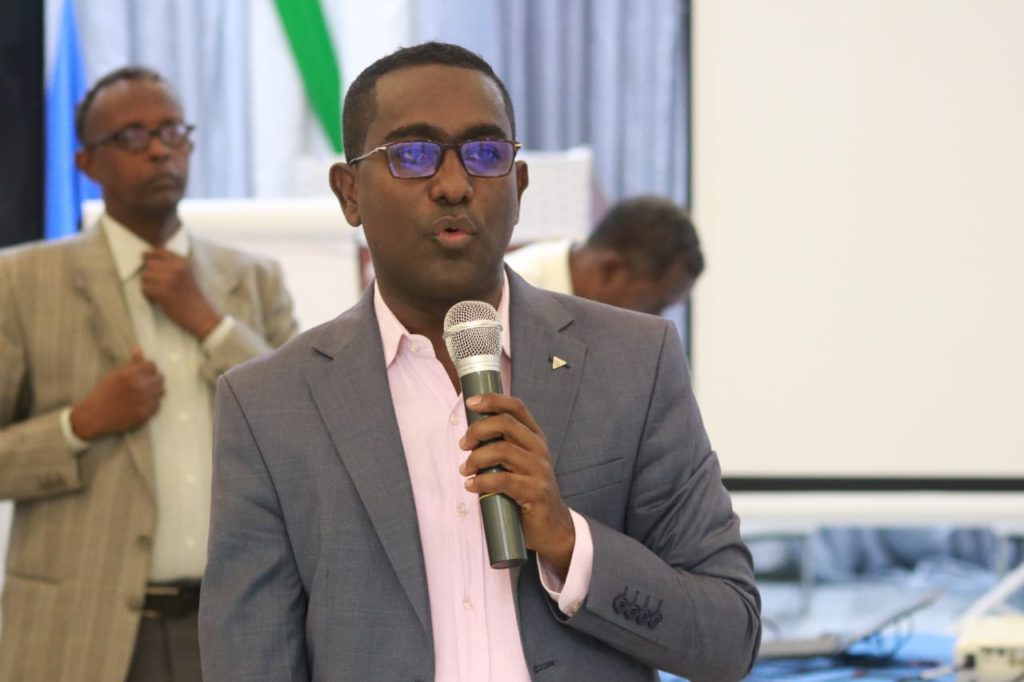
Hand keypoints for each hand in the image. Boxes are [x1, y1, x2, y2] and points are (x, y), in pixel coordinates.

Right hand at [70, 347, 164, 439]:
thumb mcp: (114, 374)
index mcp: (130, 375)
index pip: (151, 365)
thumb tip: (138, 349)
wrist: (96, 415)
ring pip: (161, 391)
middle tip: (146, 382)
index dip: (148, 368)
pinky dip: (153, 401)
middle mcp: (139, 387)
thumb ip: (131, 363)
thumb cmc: (103, 392)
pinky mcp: (145, 413)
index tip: (144, 371)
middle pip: (160, 378)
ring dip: (155, 390)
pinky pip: (157, 403)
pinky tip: (143, 401)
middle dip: (154, 378)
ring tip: (145, 392)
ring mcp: (144, 401)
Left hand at [141, 247, 220, 338]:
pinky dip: (148, 294)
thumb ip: (172, 264)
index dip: (150, 255)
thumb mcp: (187, 274)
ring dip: (148, 285)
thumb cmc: (191, 295)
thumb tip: (147, 256)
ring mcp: (169, 280)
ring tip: (158, 291)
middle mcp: (176, 269)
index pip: (160, 252)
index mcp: (183, 262)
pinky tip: (157, 298)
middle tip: (157, 284)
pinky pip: (145, 288)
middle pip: (150, 265)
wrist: (199, 313)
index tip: (145, 256)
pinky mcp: (162, 292)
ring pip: (145, 276)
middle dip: (150, 274)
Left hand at [459, 394, 575, 577]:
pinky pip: (503, 480)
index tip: (471, 403)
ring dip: (476, 458)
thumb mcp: (519, 463)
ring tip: (465, 470)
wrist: (552, 526)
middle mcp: (539, 448)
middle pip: (505, 423)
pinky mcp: (535, 491)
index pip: (516, 407)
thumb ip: (503, 446)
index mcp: (535, 437)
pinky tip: (471, 486)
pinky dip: (481, 481)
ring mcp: (540, 469)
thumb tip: (470, 435)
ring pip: (501, 450)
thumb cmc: (528, 491)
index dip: (493, 400)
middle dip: (477, 430)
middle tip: (463, 445)